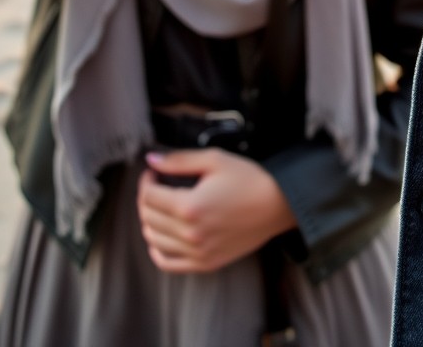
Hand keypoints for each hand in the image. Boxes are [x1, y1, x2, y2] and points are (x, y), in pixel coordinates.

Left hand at [136, 148, 297, 273]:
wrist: (276, 205)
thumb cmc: (248, 179)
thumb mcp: (214, 160)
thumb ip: (179, 160)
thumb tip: (152, 160)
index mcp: (189, 206)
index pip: (149, 196)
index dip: (146, 181)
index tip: (153, 173)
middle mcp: (190, 234)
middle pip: (149, 218)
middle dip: (147, 199)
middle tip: (156, 186)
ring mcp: (197, 253)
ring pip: (154, 240)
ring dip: (150, 221)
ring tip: (160, 207)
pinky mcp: (205, 263)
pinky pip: (168, 263)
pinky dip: (157, 251)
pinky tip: (160, 237)